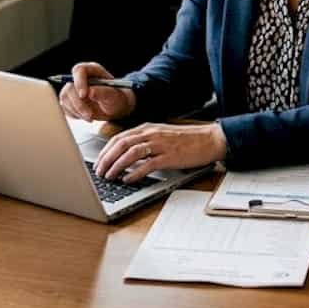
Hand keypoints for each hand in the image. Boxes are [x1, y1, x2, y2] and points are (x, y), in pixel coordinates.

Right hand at [58, 62, 135, 120]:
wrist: (115, 107)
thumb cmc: (116, 98)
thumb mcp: (114, 96)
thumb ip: (103, 92)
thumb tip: (90, 92)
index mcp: (92, 70)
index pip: (79, 70)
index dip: (79, 82)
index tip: (84, 95)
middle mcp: (80, 78)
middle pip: (70, 87)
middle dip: (78, 103)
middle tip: (90, 115)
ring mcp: (73, 88)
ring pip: (65, 98)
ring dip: (77, 111)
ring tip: (91, 117)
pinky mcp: (69, 100)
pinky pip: (65, 107)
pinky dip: (75, 114)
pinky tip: (86, 116)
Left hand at [95, 122, 226, 182]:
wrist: (210, 139)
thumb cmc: (187, 140)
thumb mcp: (162, 135)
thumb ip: (145, 141)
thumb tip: (126, 154)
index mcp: (148, 128)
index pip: (120, 137)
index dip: (106, 150)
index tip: (98, 162)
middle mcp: (152, 133)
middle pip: (121, 144)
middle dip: (106, 159)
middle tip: (99, 171)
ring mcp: (160, 144)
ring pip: (131, 153)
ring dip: (116, 166)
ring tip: (109, 176)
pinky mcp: (169, 156)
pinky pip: (147, 164)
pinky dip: (135, 173)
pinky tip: (128, 180)